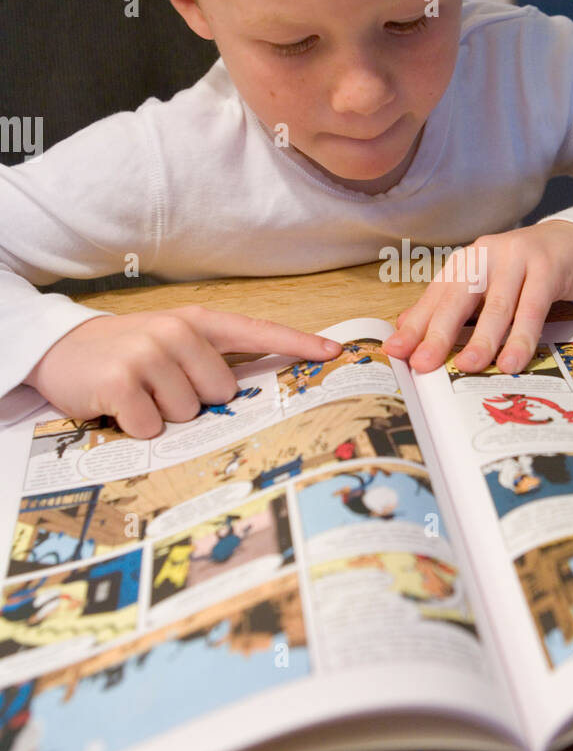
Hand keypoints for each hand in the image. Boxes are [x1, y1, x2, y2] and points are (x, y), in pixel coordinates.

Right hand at [24, 305, 342, 437]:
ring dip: (164, 416)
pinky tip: (120, 407)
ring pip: (190, 413)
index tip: (335, 352)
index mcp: (196, 322)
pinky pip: (152, 428)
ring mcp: (148, 354)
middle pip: (223, 393)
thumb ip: (211, 359)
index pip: (257, 332)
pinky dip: (136, 428)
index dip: (297, 344)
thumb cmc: (125, 354)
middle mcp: (176, 332)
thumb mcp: (170, 344)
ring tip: (139, 394)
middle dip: (196, 402)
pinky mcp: (121, 382)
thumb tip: (256, 391)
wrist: (60, 350)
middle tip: (161, 389)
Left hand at [381, 221, 572, 373]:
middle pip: (458, 300)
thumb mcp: (485, 283)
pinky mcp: (547, 269)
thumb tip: (408, 327)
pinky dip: (521, 337)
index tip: (396, 351)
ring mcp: (517, 260)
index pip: (436, 297)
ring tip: (468, 368)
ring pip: (496, 307)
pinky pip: (532, 309)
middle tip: (422, 364)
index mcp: (466, 262)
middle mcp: (486, 256)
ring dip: (482, 340)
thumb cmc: (525, 269)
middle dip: (438, 335)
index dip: (415, 325)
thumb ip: (450, 304)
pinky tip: (512, 360)